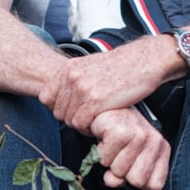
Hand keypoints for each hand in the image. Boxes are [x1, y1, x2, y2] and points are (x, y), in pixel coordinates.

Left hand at [39, 42, 166, 132]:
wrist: (144, 61)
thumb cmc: (121, 66)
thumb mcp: (90, 66)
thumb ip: (73, 80)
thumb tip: (61, 99)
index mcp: (68, 68)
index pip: (45, 98)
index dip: (58, 108)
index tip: (74, 110)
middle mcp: (71, 78)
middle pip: (58, 112)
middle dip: (72, 118)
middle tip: (90, 117)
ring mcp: (83, 89)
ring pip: (69, 120)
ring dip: (83, 125)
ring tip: (98, 118)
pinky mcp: (96, 102)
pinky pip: (81, 124)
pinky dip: (90, 128)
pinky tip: (102, 121)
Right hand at [90, 107, 170, 189]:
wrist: (107, 107)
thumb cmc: (121, 134)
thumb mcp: (129, 158)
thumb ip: (124, 176)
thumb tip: (111, 180)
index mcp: (162, 149)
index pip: (156, 185)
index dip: (138, 181)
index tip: (131, 166)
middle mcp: (154, 141)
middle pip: (137, 181)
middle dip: (123, 172)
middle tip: (120, 154)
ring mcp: (138, 135)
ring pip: (119, 171)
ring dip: (109, 161)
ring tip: (113, 145)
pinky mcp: (120, 131)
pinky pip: (105, 159)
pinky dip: (100, 153)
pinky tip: (105, 139)